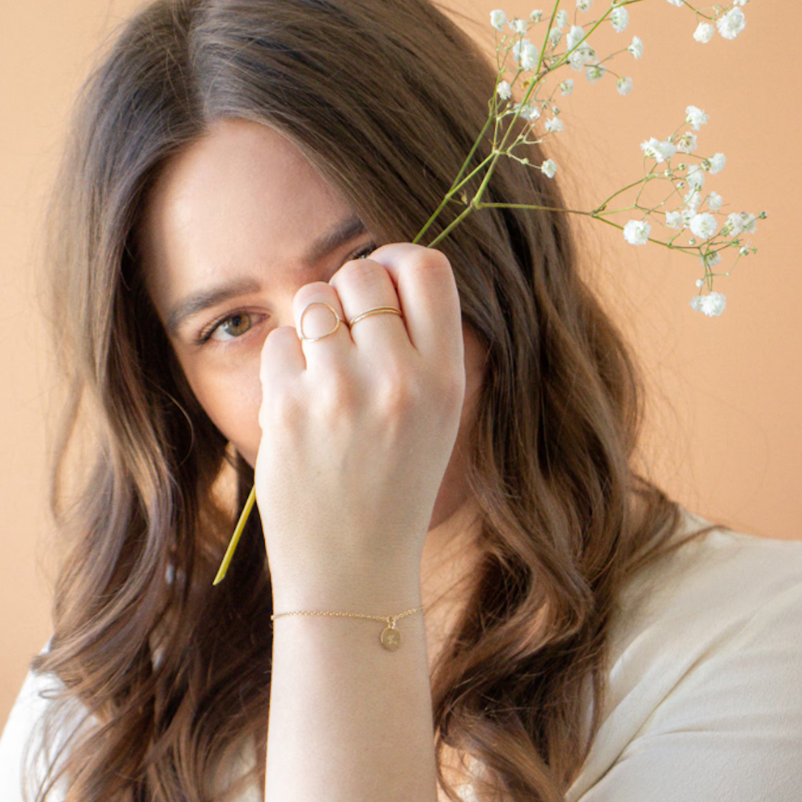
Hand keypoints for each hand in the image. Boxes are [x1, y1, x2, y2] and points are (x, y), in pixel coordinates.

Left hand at [255, 243, 464, 605]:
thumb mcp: (438, 419)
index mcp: (445, 379)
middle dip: (349, 290)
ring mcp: (339, 393)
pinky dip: (287, 363)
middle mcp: (397, 379)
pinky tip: (301, 404)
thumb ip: (420, 347)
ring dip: (315, 323)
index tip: (383, 278)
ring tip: (323, 369)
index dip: (399, 259)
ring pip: (314, 299)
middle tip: (347, 330)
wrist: (352, 568)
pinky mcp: (287, 410)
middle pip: (362, 272)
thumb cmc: (396, 488)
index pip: (428, 269)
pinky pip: (280, 342)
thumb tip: (380, 272)